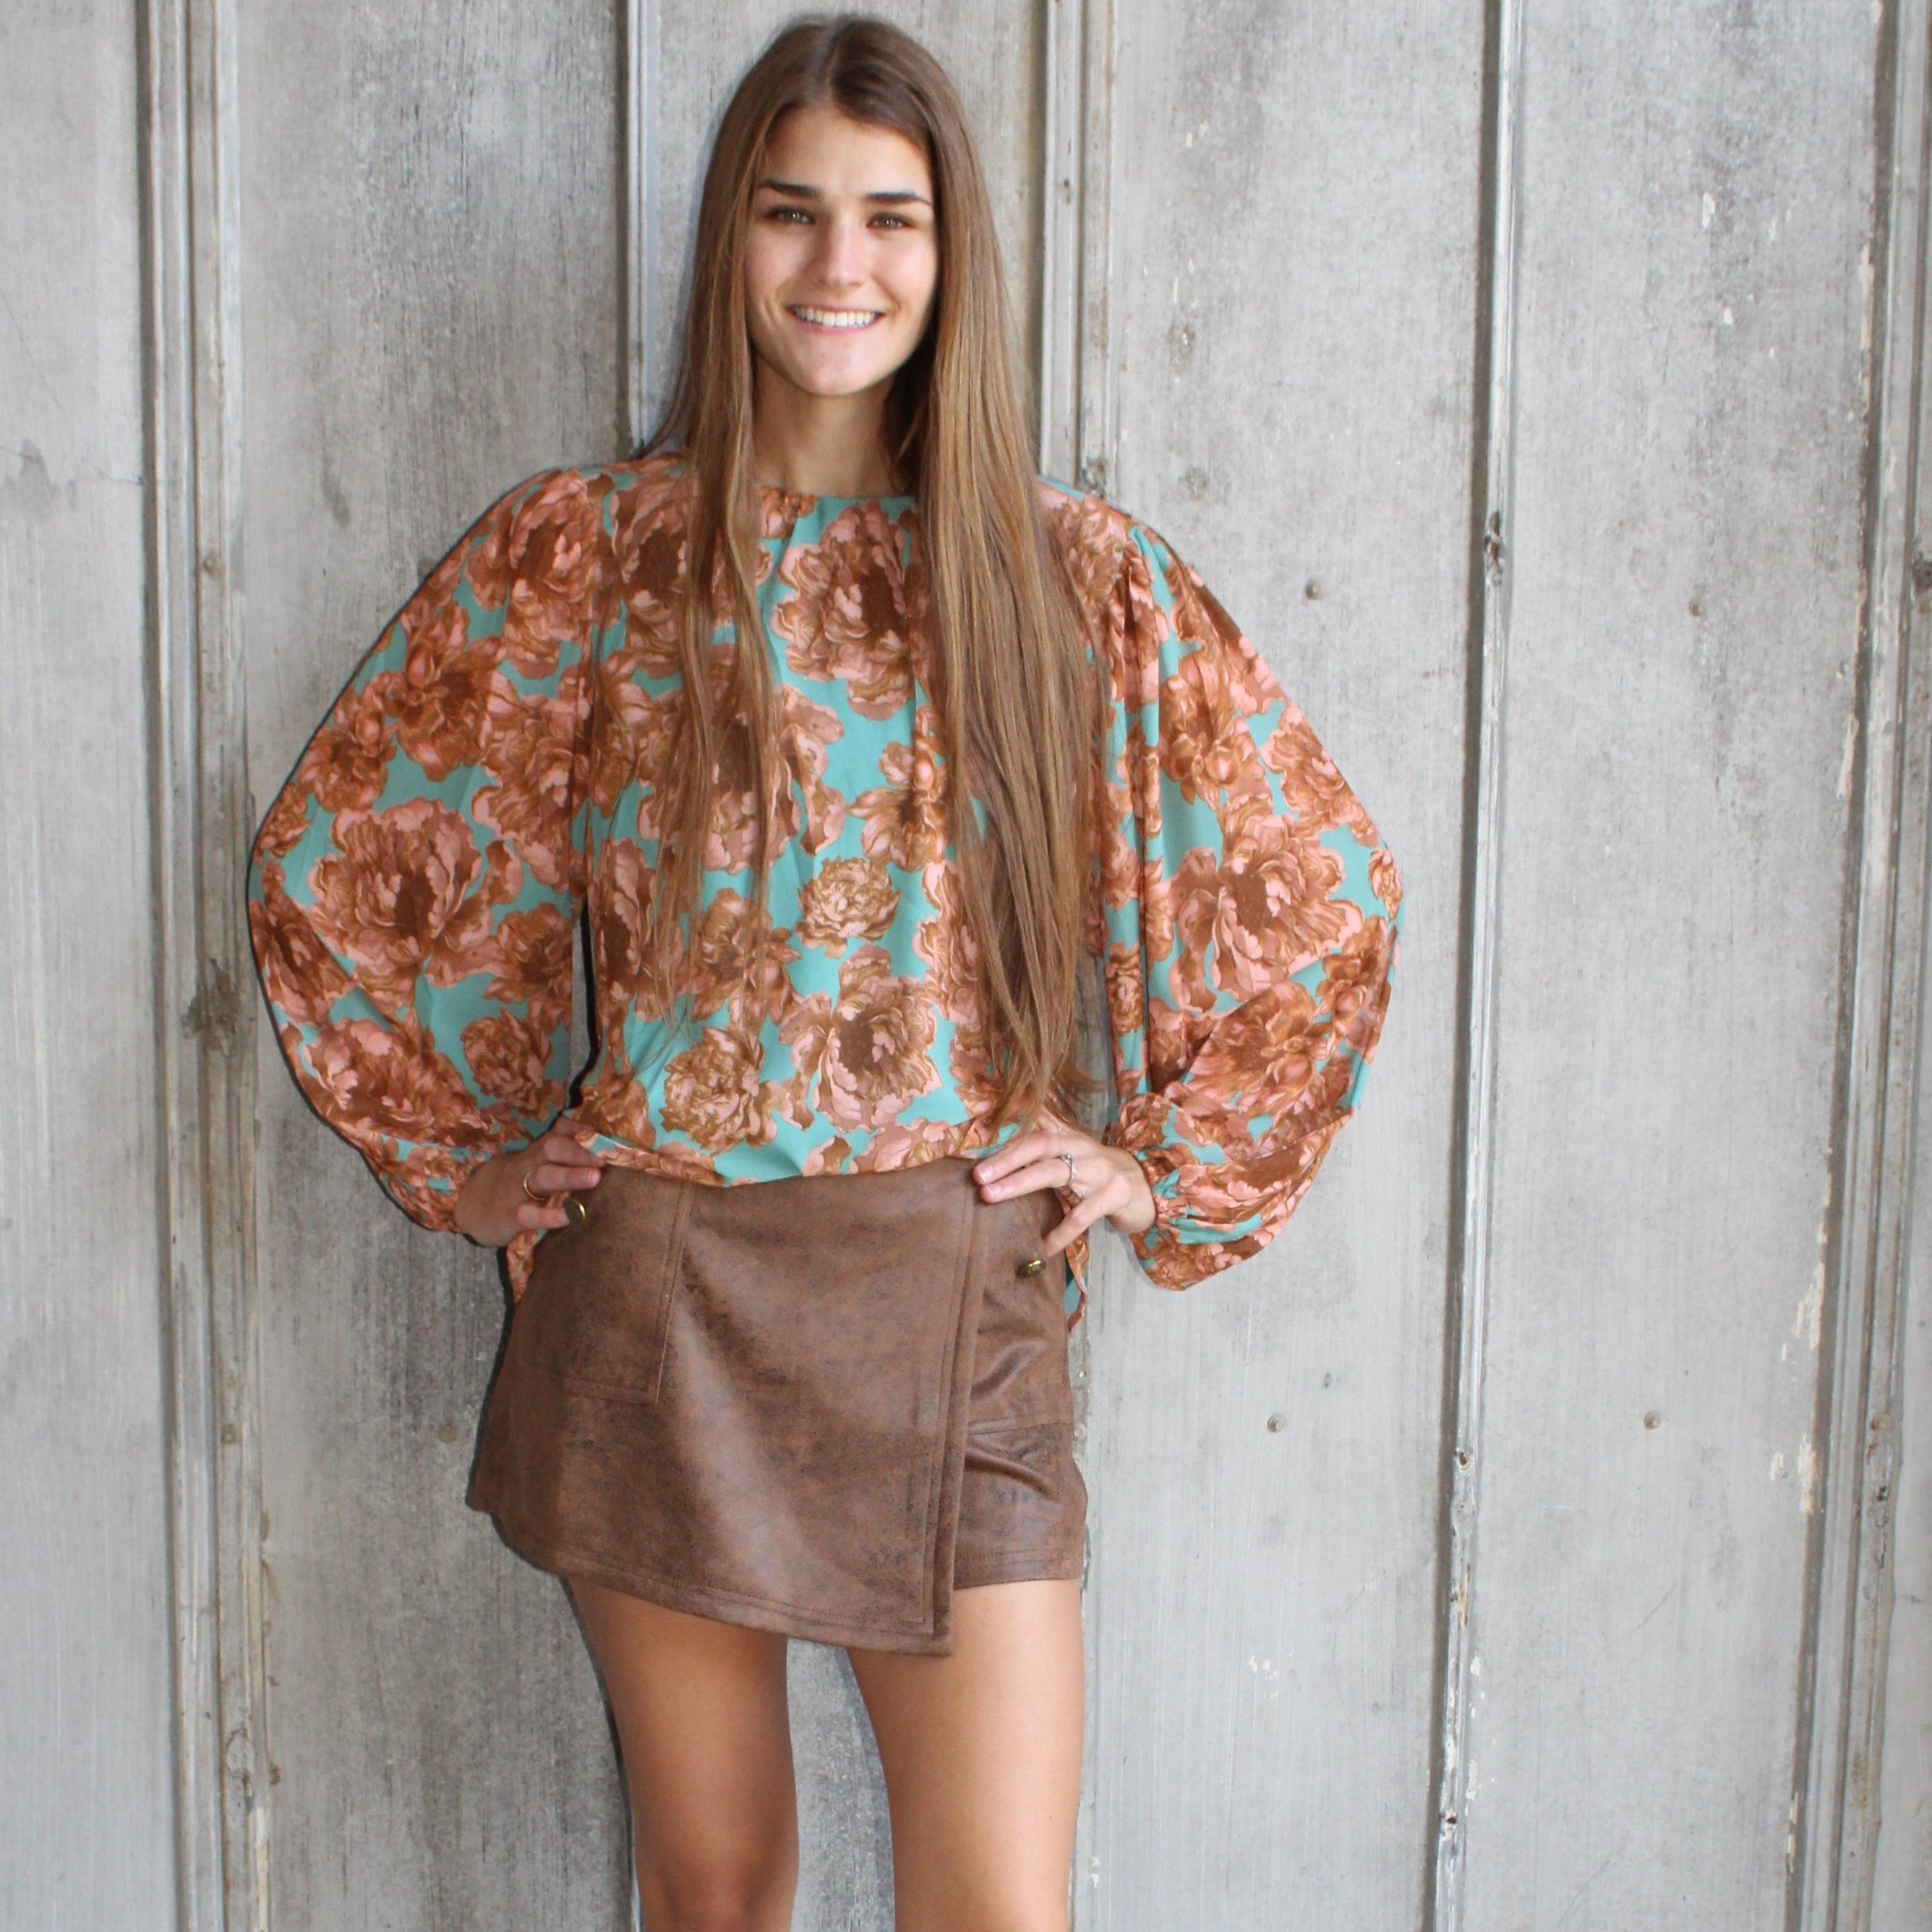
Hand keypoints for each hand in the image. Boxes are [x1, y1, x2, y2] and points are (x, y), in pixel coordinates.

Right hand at [453, 1127, 606, 1247]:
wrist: (468, 1207)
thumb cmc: (511, 1185)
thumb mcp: (531, 1165)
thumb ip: (558, 1157)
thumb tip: (600, 1151)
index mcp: (535, 1153)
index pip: (558, 1132)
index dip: (581, 1130)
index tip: (607, 1134)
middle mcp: (527, 1166)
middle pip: (552, 1148)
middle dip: (580, 1150)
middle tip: (606, 1156)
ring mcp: (517, 1190)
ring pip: (543, 1177)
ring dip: (570, 1175)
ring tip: (595, 1177)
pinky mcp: (510, 1216)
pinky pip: (530, 1214)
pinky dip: (549, 1215)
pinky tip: (569, 1216)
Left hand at [970, 1110, 1155, 1261]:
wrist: (1150, 1189)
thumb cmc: (1104, 1173)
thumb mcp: (1079, 1154)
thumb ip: (1051, 1142)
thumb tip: (1019, 1122)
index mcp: (1072, 1140)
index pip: (1034, 1137)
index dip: (1006, 1148)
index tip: (978, 1163)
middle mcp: (1084, 1150)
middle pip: (1041, 1147)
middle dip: (1006, 1160)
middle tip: (978, 1177)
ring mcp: (1101, 1171)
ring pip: (1055, 1173)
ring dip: (1020, 1183)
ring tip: (992, 1197)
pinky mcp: (1115, 1195)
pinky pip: (1082, 1215)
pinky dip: (1061, 1232)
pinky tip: (1044, 1247)